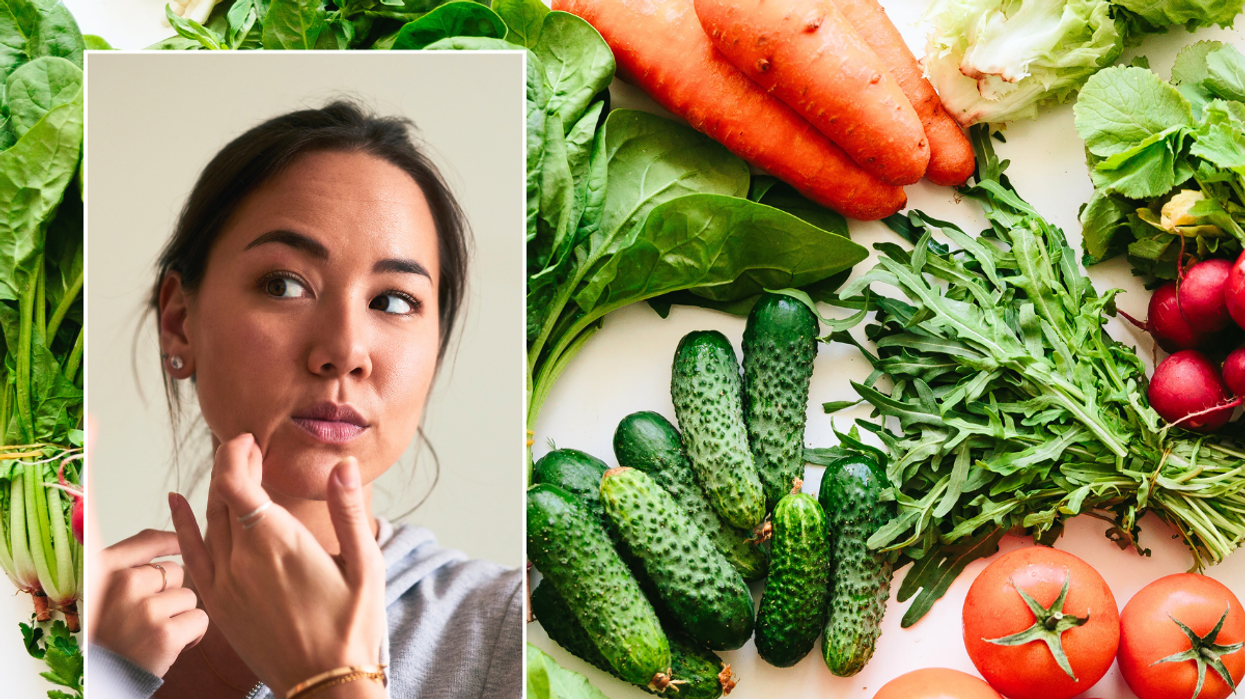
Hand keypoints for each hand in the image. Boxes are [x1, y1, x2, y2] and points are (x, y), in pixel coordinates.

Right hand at [91, 529, 207, 676]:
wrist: (98, 678)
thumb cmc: (104, 633)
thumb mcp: (99, 590)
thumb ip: (127, 559)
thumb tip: (173, 533)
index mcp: (101, 571)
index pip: (147, 540)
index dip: (170, 540)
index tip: (181, 542)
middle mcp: (122, 585)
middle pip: (175, 571)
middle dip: (169, 593)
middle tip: (145, 617)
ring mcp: (145, 609)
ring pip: (189, 596)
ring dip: (179, 615)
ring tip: (153, 633)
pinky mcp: (165, 634)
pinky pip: (199, 619)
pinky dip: (191, 634)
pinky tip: (169, 645)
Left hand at [169, 434, 386, 696]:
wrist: (325, 683)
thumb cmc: (352, 626)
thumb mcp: (366, 564)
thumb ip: (348, 511)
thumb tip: (343, 464)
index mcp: (278, 543)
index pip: (235, 482)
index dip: (236, 453)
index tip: (249, 439)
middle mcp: (242, 559)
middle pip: (220, 495)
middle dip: (230, 465)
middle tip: (247, 448)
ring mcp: (225, 583)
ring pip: (207, 521)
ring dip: (216, 490)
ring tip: (231, 470)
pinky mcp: (218, 603)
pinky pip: (190, 555)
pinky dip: (181, 525)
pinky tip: (176, 503)